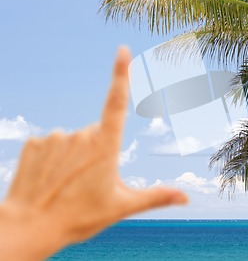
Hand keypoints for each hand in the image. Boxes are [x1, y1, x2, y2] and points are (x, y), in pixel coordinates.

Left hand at [0, 47, 187, 260]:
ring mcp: (55, 137)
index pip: (116, 102)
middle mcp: (80, 135)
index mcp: (105, 146)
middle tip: (88, 183)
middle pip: (96, 134)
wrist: (28, 228)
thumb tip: (187, 199)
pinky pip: (51, 144)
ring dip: (74, 157)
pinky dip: (52, 158)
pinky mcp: (34, 143)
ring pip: (73, 140)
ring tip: (67, 185)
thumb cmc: (79, 218)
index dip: (120, 74)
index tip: (122, 50)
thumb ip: (156, 197)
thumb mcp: (122, 207)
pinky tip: (49, 179)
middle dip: (97, 152)